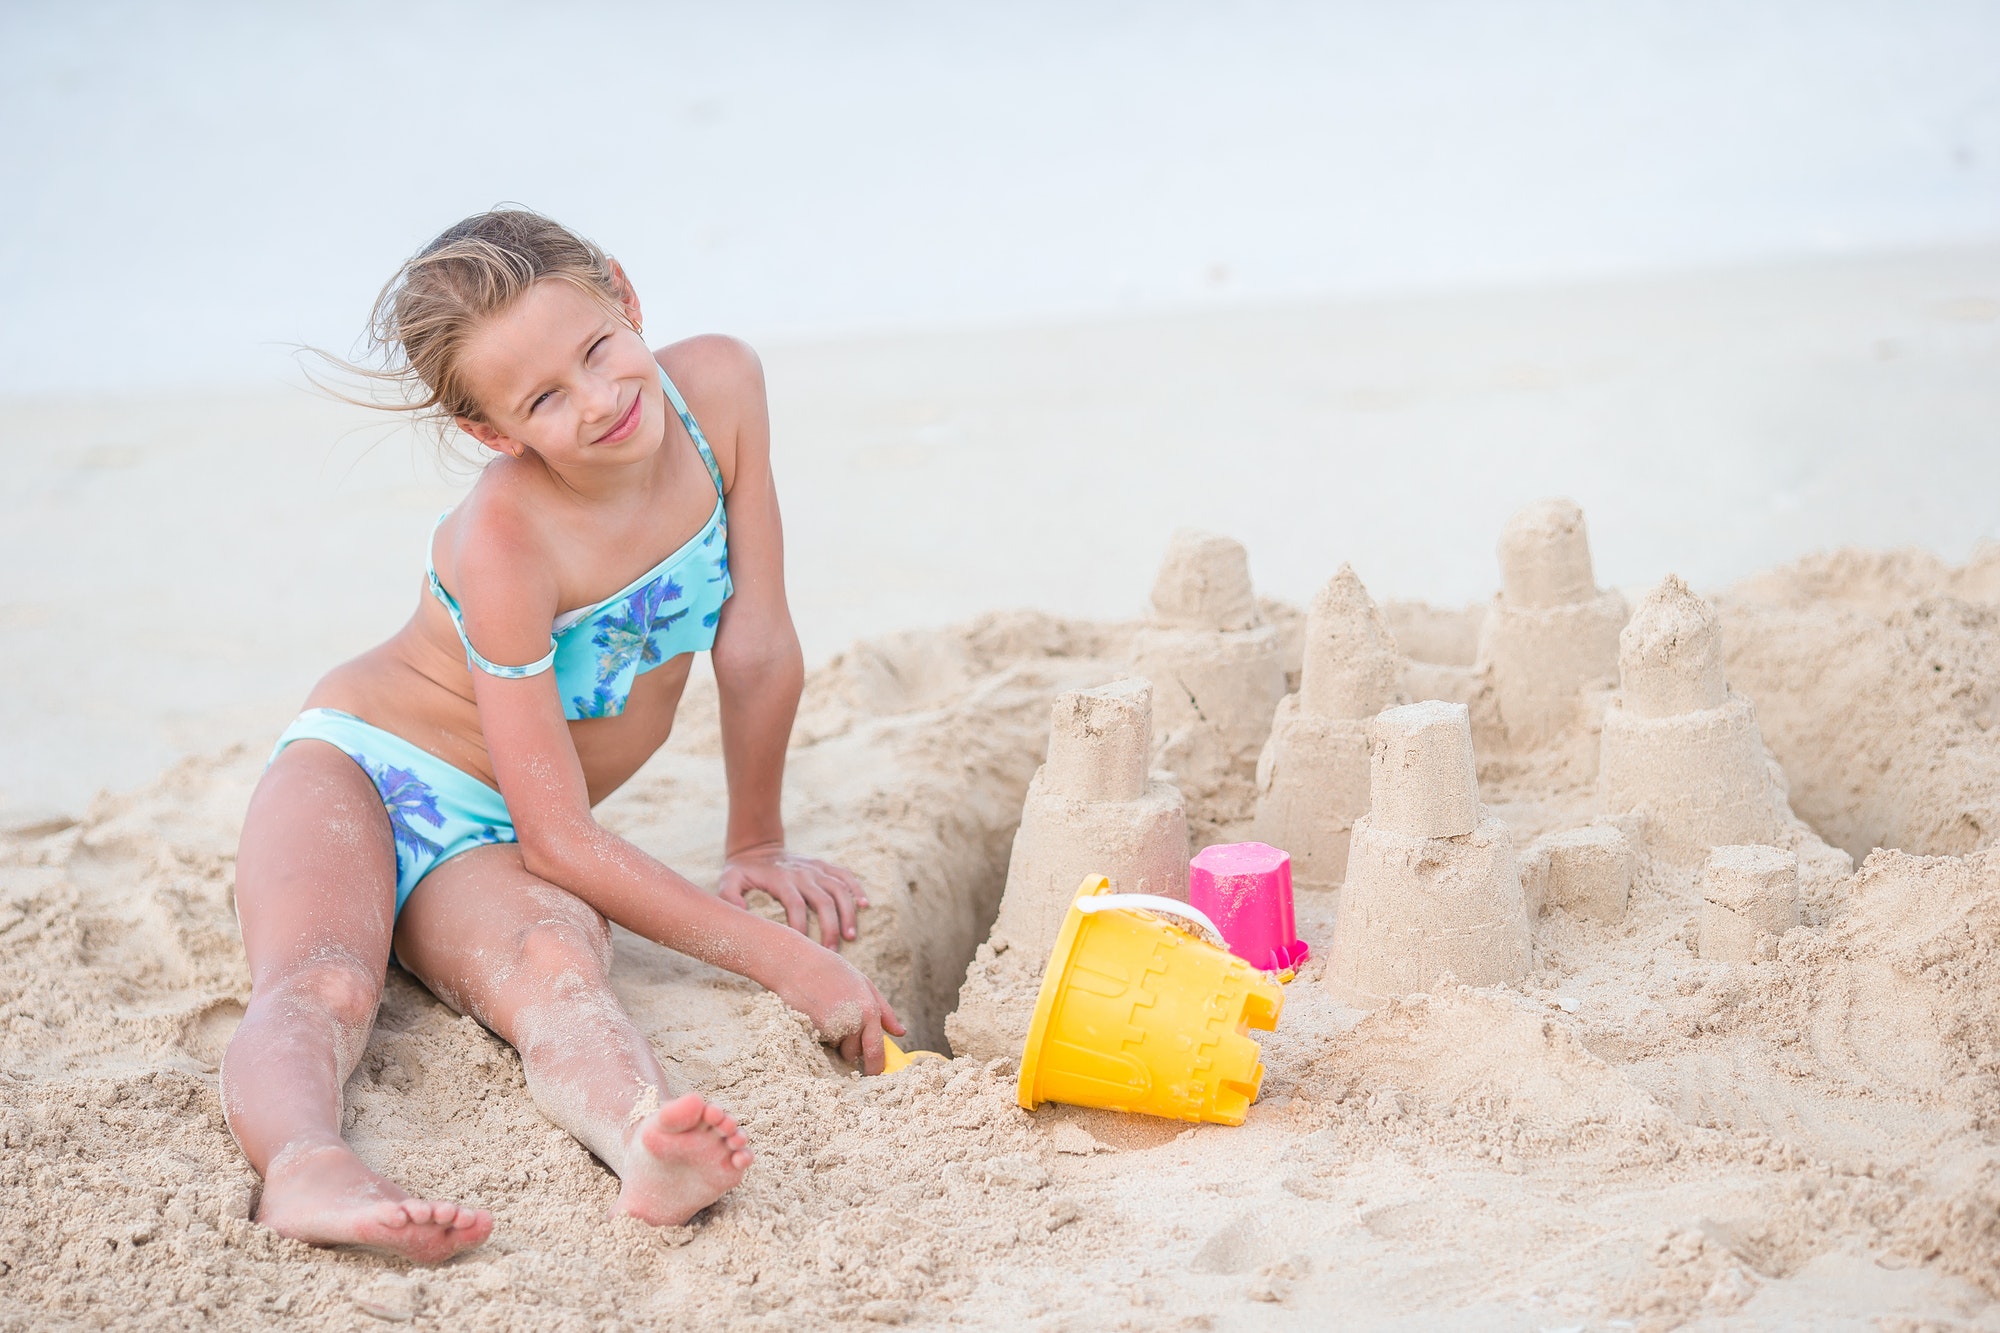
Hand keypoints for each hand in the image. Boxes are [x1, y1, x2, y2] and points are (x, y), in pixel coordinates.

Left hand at [718, 845, 869, 947]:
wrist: (757, 847)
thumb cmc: (742, 872)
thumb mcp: (728, 880)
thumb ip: (730, 895)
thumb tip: (743, 912)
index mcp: (781, 880)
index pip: (796, 905)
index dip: (802, 927)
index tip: (805, 948)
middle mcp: (802, 874)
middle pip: (823, 901)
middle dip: (830, 927)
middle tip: (833, 951)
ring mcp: (815, 868)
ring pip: (838, 889)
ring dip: (847, 912)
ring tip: (851, 935)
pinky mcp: (823, 865)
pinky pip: (845, 875)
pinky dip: (856, 888)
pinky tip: (864, 905)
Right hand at [772, 938, 906, 1073]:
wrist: (799, 965)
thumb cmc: (834, 973)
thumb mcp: (865, 985)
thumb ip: (885, 1012)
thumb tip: (901, 1033)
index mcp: (870, 1011)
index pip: (876, 1051)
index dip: (875, 1068)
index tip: (874, 1074)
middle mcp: (853, 1022)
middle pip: (854, 1054)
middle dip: (849, 1047)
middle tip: (840, 1023)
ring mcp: (832, 1028)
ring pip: (836, 1049)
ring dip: (833, 1040)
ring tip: (827, 1013)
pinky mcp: (813, 1031)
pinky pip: (820, 1043)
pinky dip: (819, 1034)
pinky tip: (815, 1013)